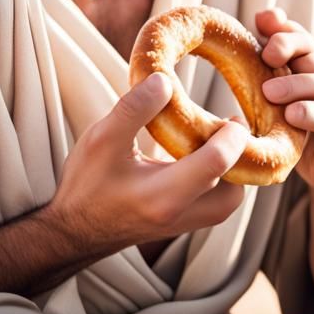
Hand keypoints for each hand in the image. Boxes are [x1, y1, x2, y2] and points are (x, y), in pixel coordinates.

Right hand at [43, 73, 248, 257]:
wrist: (73, 232)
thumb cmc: (86, 184)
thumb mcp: (101, 138)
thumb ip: (133, 109)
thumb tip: (165, 81)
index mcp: (161, 196)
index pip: (215, 164)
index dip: (232, 136)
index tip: (232, 115)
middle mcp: (178, 215)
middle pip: (233, 191)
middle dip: (240, 159)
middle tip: (231, 127)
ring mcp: (182, 225)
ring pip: (228, 202)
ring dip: (232, 171)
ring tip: (217, 139)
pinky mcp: (181, 224)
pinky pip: (215, 205)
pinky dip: (219, 180)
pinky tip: (201, 155)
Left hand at [255, 7, 313, 195]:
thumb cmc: (297, 132)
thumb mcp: (276, 100)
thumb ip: (270, 63)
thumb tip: (261, 18)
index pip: (303, 38)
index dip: (284, 29)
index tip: (261, 24)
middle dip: (288, 50)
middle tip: (264, 58)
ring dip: (298, 85)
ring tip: (271, 92)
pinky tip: (294, 116)